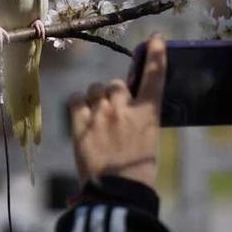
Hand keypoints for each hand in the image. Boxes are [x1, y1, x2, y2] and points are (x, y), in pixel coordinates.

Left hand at [69, 34, 165, 188]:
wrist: (117, 192)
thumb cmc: (138, 169)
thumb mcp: (148, 138)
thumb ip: (139, 116)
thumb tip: (129, 103)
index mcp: (147, 113)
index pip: (154, 76)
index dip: (155, 54)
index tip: (155, 38)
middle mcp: (124, 109)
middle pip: (116, 83)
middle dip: (114, 93)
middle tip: (114, 111)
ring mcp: (101, 115)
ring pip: (95, 88)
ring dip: (97, 97)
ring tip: (98, 115)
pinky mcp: (81, 124)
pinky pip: (76, 98)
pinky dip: (79, 102)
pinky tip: (83, 113)